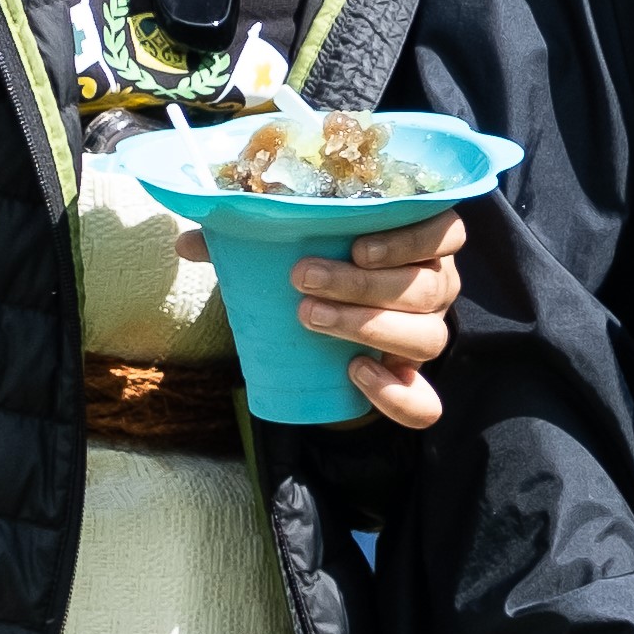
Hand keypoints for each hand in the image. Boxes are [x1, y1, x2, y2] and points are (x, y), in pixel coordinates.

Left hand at [164, 206, 461, 427]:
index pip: (445, 231)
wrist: (317, 343)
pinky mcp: (411, 383)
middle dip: (363, 285)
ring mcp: (428, 335)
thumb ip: (245, 241)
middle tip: (303, 280)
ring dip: (369, 327)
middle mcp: (435, 287)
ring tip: (311, 318)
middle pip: (425, 287)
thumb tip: (188, 240)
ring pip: (428, 336)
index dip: (410, 238)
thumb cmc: (311, 277)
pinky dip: (397, 395)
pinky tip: (355, 374)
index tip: (357, 246)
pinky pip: (425, 402)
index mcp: (417, 244)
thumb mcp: (283, 253)